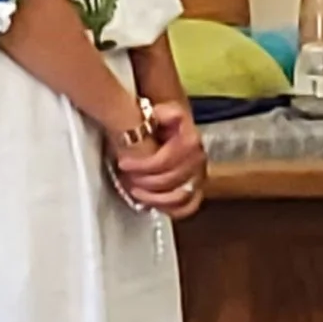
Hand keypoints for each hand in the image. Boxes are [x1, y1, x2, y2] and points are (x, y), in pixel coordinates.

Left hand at [113, 98, 207, 217]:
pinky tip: (152, 203)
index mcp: (190, 139)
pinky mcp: (194, 190)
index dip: (144, 164)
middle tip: (127, 178)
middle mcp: (198, 158)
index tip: (124, 163)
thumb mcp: (153, 112)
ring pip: (180, 196)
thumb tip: (158, 114)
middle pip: (172, 180)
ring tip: (135, 191)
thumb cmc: (156, 122)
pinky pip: (187, 206)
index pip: (167, 160)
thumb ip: (157, 114)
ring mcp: (198, 176)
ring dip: (154, 197)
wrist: (167, 128)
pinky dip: (170, 208)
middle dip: (146, 181)